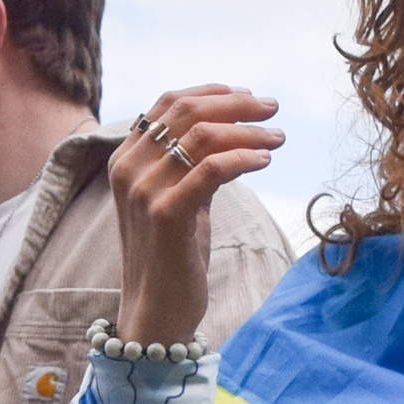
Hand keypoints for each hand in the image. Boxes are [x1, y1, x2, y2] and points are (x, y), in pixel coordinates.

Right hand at [105, 85, 282, 346]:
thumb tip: (234, 129)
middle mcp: (128, 168)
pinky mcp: (166, 214)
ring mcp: (144, 190)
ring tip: (278, 137)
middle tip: (272, 108)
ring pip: (203, 136)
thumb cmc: (172, 254)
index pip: (168, 102)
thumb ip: (192, 162)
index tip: (249, 96)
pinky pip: (213, 168)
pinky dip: (244, 158)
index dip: (212, 92)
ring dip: (248, 130)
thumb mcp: (179, 197)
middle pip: (186, 111)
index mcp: (125, 158)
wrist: (156, 310)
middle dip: (237, 104)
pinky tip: (265, 160)